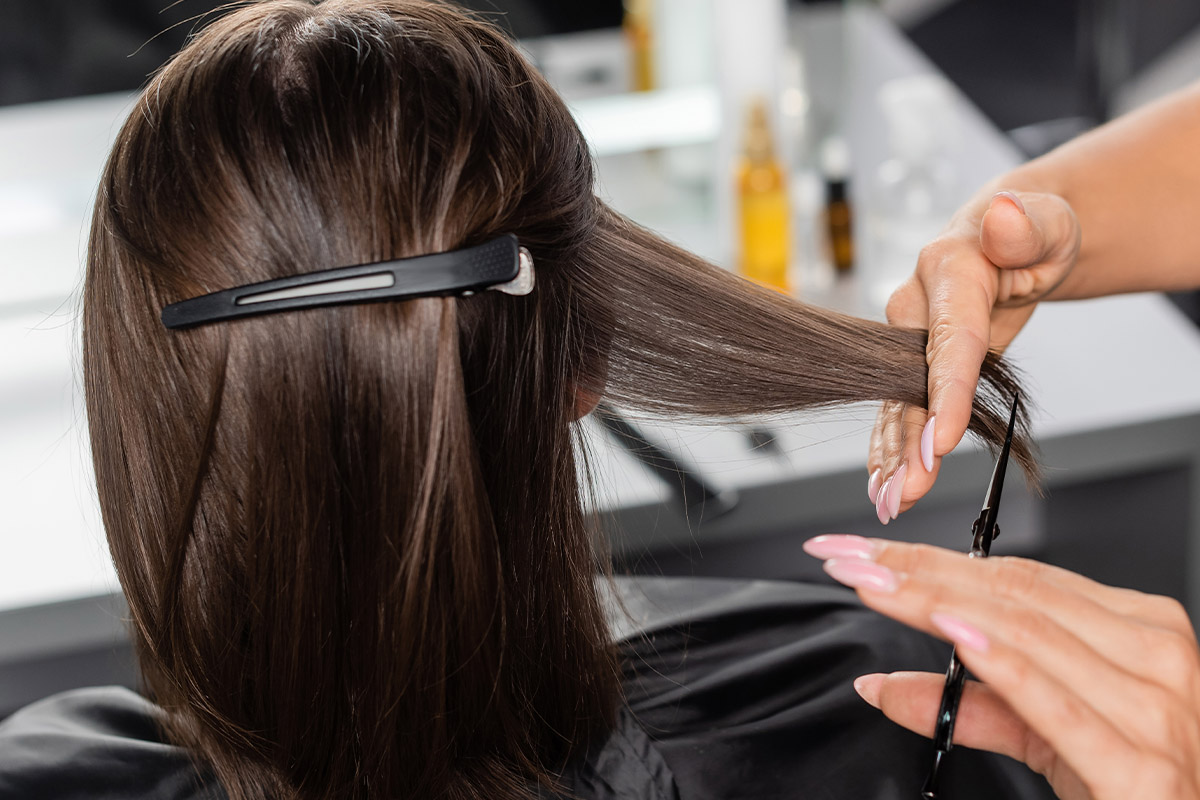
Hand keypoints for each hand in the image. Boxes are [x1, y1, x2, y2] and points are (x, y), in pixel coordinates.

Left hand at [804, 534, 1199, 799]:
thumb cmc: (1134, 788)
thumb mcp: (1049, 737)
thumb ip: (973, 705)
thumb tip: (882, 685)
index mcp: (1141, 633)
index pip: (1018, 579)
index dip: (932, 559)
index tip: (865, 550)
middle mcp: (1156, 658)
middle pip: (1014, 596)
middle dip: (917, 572)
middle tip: (848, 557)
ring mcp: (1156, 711)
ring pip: (1028, 634)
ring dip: (935, 603)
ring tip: (875, 587)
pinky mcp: (1142, 770)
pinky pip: (1058, 705)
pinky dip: (1002, 666)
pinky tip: (955, 638)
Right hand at [867, 190, 1079, 522]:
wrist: (1018, 236)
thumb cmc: (1037, 232)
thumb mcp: (1049, 221)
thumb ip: (1027, 223)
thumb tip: (1003, 216)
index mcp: (947, 269)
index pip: (948, 340)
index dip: (944, 393)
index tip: (940, 443)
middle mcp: (915, 304)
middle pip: (911, 382)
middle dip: (908, 441)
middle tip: (907, 490)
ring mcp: (908, 335)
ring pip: (898, 402)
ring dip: (892, 456)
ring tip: (890, 502)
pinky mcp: (914, 360)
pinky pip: (901, 407)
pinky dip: (892, 447)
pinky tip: (884, 483)